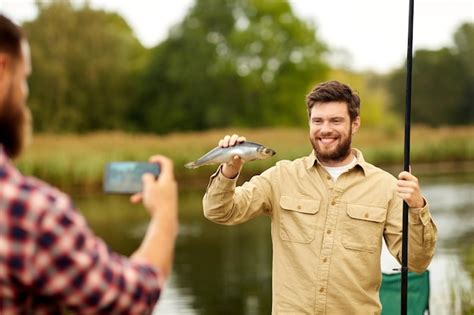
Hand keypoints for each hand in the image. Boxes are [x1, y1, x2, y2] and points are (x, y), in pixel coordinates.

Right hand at [130, 155, 177, 279]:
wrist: (165, 220)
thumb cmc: (158, 202)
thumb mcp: (149, 187)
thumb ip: (147, 178)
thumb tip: (148, 176)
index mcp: (168, 178)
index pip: (167, 163)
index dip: (158, 159)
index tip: (150, 160)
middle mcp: (170, 184)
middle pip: (159, 175)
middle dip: (146, 177)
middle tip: (139, 176)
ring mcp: (169, 193)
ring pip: (154, 187)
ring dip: (143, 190)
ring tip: (134, 196)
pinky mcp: (166, 201)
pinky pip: (155, 195)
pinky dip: (146, 196)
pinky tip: (137, 201)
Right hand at [219, 134, 245, 178]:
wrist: (230, 164)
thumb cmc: (237, 162)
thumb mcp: (238, 162)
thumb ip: (237, 160)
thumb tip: (236, 157)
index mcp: (241, 145)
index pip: (242, 139)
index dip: (241, 138)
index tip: (239, 140)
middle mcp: (235, 141)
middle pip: (234, 137)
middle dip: (232, 139)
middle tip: (231, 145)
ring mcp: (229, 142)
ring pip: (227, 137)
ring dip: (226, 140)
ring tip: (225, 146)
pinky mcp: (223, 144)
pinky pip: (222, 141)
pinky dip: (221, 142)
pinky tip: (220, 146)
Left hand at [397, 171, 424, 207]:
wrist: (418, 202)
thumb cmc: (413, 190)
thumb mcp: (413, 182)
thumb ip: (409, 175)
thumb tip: (408, 165)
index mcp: (414, 180)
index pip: (403, 174)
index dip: (400, 176)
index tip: (401, 179)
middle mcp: (414, 184)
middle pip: (398, 182)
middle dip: (399, 186)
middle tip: (404, 188)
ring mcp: (412, 191)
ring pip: (397, 188)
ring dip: (399, 191)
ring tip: (404, 193)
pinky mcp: (409, 197)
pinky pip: (398, 194)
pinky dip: (400, 195)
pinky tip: (404, 197)